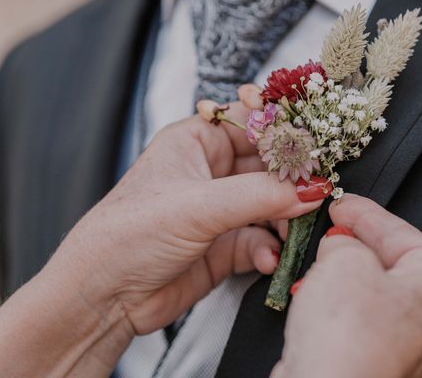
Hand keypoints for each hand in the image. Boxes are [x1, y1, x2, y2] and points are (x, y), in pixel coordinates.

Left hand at [0, 106, 325, 376]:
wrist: (103, 298)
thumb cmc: (129, 234)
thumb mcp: (198, 206)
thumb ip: (260, 196)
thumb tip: (312, 188)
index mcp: (197, 142)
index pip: (252, 122)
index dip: (285, 129)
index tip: (318, 141)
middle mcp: (212, 171)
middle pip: (269, 165)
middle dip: (293, 180)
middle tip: (317, 191)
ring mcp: (222, 209)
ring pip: (272, 204)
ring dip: (285, 219)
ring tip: (292, 231)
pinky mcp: (227, 245)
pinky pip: (263, 239)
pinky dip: (269, 249)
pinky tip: (267, 258)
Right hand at [273, 194, 421, 377]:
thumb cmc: (347, 342)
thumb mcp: (343, 259)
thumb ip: (345, 240)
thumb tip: (339, 243)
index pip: (404, 234)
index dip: (367, 214)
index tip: (344, 203)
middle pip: (391, 260)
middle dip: (356, 241)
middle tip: (333, 224)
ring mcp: (404, 341)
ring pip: (372, 287)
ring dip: (342, 270)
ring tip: (320, 259)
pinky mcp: (374, 356)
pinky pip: (358, 314)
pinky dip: (337, 298)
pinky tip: (317, 293)